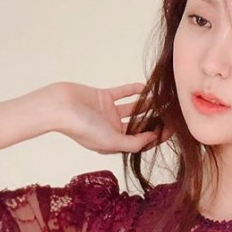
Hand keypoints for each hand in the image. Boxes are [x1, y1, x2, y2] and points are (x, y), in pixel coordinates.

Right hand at [51, 81, 172, 154]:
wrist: (60, 107)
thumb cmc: (82, 128)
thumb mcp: (112, 142)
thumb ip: (133, 143)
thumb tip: (152, 139)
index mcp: (114, 144)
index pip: (140, 142)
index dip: (156, 137)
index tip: (172, 130)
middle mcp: (112, 130)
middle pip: (139, 126)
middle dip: (155, 122)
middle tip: (172, 115)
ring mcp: (107, 113)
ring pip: (133, 109)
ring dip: (147, 105)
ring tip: (163, 100)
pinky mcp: (103, 97)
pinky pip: (122, 93)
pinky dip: (133, 90)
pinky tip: (146, 88)